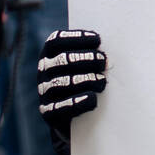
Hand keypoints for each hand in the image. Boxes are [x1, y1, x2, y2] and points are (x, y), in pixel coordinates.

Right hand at [37, 29, 106, 154]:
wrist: (71, 117)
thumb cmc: (82, 81)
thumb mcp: (81, 64)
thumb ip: (90, 54)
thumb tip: (110, 55)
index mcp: (49, 54)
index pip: (56, 40)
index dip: (76, 37)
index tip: (97, 39)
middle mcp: (44, 71)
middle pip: (62, 60)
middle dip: (86, 58)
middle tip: (103, 61)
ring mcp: (44, 91)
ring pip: (62, 83)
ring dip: (85, 79)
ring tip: (102, 80)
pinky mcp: (48, 112)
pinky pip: (60, 107)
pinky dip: (77, 102)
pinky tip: (92, 98)